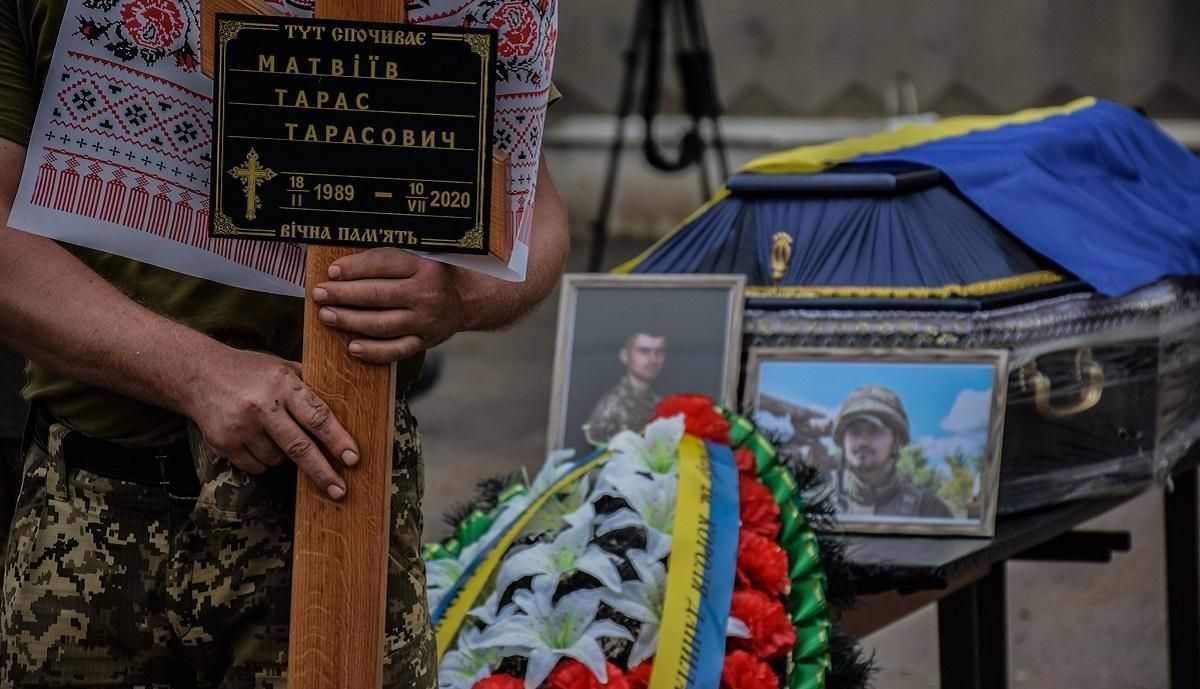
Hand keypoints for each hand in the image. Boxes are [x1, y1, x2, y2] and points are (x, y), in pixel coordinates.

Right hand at [184, 347, 358, 498]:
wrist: (197, 375)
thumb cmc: (249, 371)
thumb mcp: (282, 367)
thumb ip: (309, 386)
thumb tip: (344, 409)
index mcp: (282, 384)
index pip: (317, 416)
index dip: (337, 440)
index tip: (353, 458)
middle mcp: (262, 406)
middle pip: (299, 447)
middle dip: (322, 472)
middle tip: (340, 491)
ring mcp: (241, 427)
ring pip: (277, 460)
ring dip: (284, 457)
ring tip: (274, 433)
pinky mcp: (224, 444)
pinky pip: (256, 466)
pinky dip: (263, 460)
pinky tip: (256, 440)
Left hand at [311, 248, 467, 363]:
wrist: (470, 299)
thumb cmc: (437, 274)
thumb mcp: (422, 256)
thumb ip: (390, 259)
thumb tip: (346, 266)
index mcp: (425, 267)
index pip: (384, 265)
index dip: (355, 268)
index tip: (332, 271)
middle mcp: (426, 294)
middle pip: (378, 295)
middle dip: (344, 294)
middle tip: (320, 294)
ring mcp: (426, 321)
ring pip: (383, 324)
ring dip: (351, 320)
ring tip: (327, 316)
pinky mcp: (425, 341)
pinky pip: (397, 351)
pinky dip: (374, 351)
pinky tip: (353, 347)